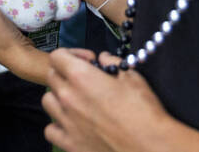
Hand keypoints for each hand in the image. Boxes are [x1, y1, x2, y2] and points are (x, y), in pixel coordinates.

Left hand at [43, 50, 171, 151]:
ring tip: (76, 103)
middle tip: (83, 82)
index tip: (83, 62)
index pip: (57, 57)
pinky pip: (50, 130)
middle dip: (65, 75)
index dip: (69, 55)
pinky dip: (58, 126)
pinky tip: (72, 126)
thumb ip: (112, 63)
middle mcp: (68, 97)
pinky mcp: (69, 143)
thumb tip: (103, 58)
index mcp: (81, 77)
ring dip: (59, 99)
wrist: (151, 148)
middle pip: (51, 77)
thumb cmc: (144, 113)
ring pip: (48, 102)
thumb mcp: (132, 78)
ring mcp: (66, 122)